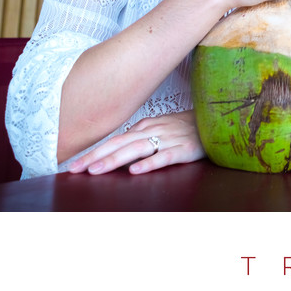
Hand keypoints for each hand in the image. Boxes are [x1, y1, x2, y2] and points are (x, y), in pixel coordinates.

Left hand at [67, 110, 204, 174]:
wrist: (217, 119)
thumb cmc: (187, 127)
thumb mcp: (161, 129)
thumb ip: (141, 138)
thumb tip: (118, 152)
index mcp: (146, 126)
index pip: (115, 140)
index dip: (94, 152)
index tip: (73, 165)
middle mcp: (154, 130)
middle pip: (120, 143)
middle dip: (96, 156)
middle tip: (75, 169)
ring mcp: (169, 138)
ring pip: (137, 149)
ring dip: (115, 159)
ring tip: (96, 171)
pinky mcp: (184, 149)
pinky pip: (164, 156)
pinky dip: (149, 163)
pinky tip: (136, 171)